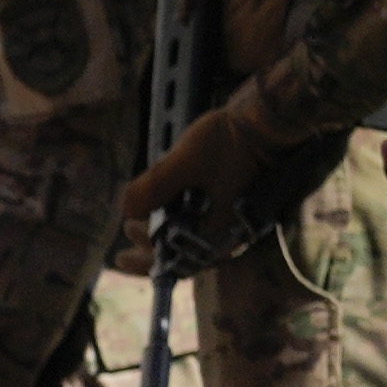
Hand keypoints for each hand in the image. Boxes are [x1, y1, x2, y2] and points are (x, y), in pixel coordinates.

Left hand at [117, 109, 249, 259]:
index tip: (120, 258)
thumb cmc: (228, 144)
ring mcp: (232, 218)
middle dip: (153, 245)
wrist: (265, 124)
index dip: (147, 262)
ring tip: (141, 218)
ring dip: (166, 231)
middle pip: (185, 252)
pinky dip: (181, 219)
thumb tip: (126, 209)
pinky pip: (203, 222)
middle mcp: (227, 233)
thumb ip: (155, 187)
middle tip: (128, 230)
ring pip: (193, 236)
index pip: (177, 262)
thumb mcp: (185, 163)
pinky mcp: (233, 203)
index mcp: (217, 233)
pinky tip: (169, 206)